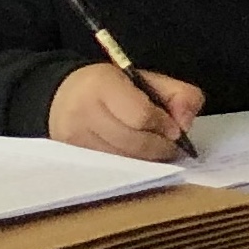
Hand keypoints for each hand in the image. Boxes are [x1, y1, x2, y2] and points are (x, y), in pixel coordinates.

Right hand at [49, 61, 203, 160]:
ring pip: (124, 160)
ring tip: (152, 148)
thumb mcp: (149, 80)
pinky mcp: (73, 156)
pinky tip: (134, 155)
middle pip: (135, 143)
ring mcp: (74, 138)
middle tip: (169, 144)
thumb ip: (179, 95)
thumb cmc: (114, 88)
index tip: (174, 129)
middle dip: (160, 147)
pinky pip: (112, 169)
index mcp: (103, 85)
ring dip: (146, 159)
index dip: (164, 126)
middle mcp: (83, 112)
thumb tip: (185, 125)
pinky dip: (130, 165)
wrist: (63, 96)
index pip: (141, 116)